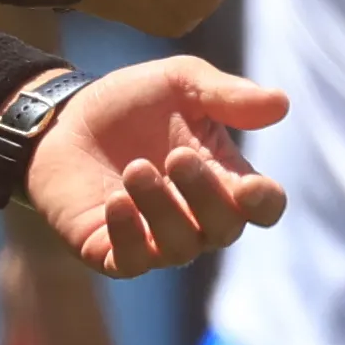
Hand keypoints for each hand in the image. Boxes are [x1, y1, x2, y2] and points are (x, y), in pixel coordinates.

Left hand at [24, 55, 292, 276]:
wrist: (62, 117)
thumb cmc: (130, 101)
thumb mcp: (180, 82)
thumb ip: (226, 95)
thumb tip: (282, 104)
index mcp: (223, 176)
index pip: (263, 207)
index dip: (263, 204)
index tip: (249, 187)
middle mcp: (196, 215)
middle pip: (225, 229)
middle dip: (205, 196)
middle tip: (176, 157)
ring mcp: (155, 238)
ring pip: (180, 248)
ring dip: (163, 210)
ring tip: (134, 169)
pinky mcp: (111, 251)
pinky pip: (132, 262)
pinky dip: (129, 234)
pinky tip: (115, 201)